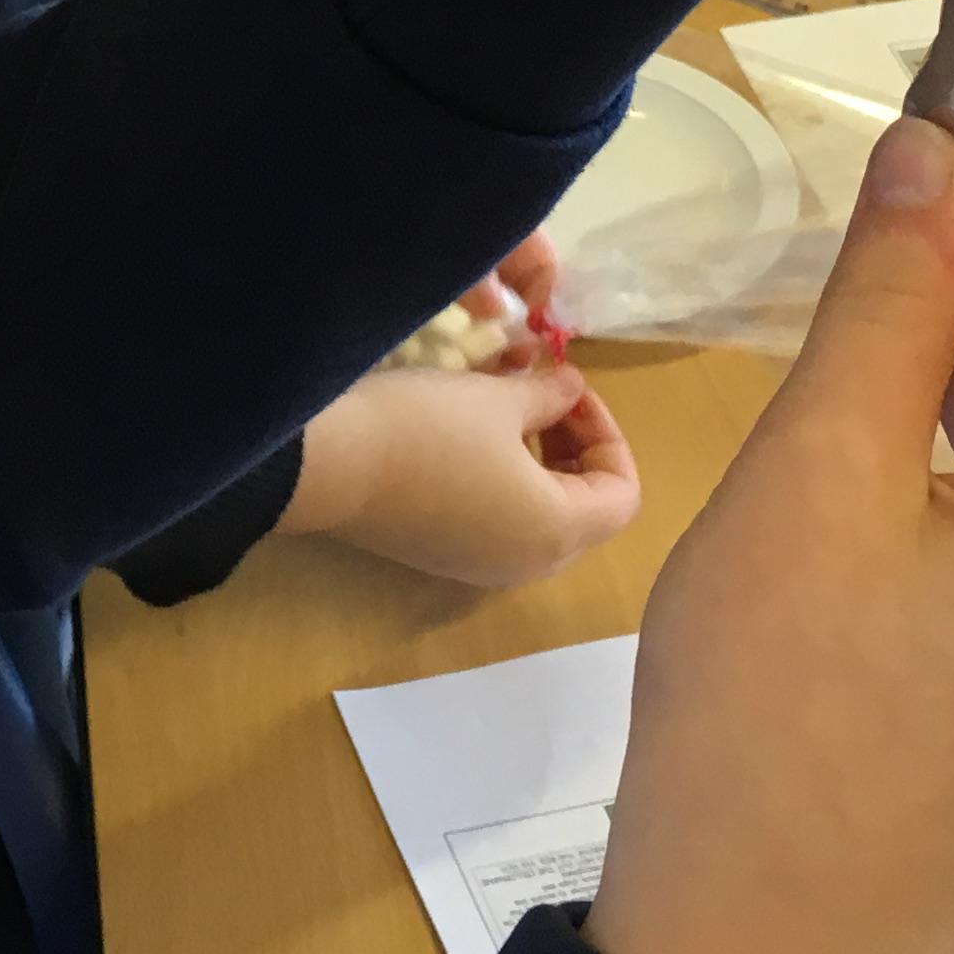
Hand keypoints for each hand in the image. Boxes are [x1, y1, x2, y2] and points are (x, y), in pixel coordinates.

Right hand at [282, 353, 639, 588]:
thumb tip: (571, 389)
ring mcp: (483, 566)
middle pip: (585, 509)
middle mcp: (529, 563)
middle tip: (544, 394)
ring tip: (505, 405)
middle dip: (574, 445)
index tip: (569, 388)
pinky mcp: (444, 556)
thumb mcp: (498, 399)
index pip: (623, 492)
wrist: (331, 465)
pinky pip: (500, 523)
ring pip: (540, 516)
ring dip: (538, 460)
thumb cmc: (428, 428)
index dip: (607, 433)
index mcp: (558, 530)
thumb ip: (550, 396)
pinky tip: (469, 435)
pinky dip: (504, 481)